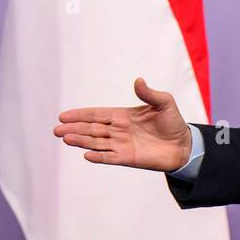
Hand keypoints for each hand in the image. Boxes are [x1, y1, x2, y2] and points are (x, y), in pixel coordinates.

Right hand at [54, 77, 192, 170]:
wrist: (184, 145)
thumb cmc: (173, 122)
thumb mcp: (164, 103)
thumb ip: (149, 93)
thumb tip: (138, 80)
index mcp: (123, 115)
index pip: (97, 115)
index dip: (81, 115)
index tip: (63, 115)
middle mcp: (119, 130)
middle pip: (92, 129)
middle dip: (74, 128)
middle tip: (56, 129)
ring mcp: (122, 145)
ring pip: (97, 142)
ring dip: (81, 141)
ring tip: (65, 138)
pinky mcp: (128, 158)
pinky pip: (110, 157)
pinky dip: (99, 156)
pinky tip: (86, 154)